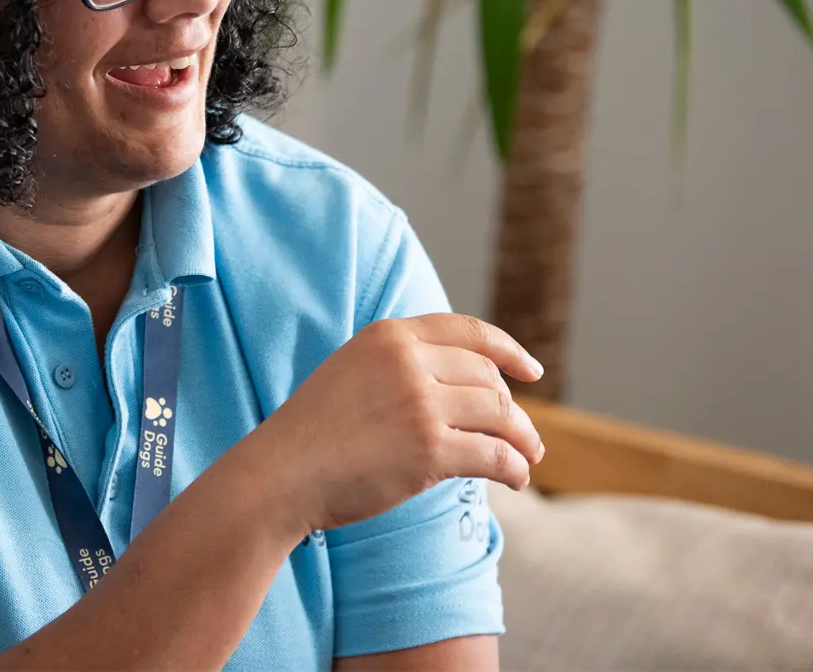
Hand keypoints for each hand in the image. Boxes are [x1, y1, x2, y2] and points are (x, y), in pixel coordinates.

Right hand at [245, 313, 544, 535]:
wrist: (281, 474)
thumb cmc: (313, 434)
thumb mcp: (352, 373)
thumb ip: (399, 366)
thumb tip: (463, 384)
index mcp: (388, 336)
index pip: (468, 332)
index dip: (508, 351)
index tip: (531, 371)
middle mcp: (408, 361)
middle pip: (488, 377)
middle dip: (513, 408)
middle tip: (524, 436)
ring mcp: (420, 403)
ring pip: (500, 414)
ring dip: (523, 439)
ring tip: (528, 458)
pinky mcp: (430, 448)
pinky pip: (494, 454)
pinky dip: (514, 468)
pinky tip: (516, 480)